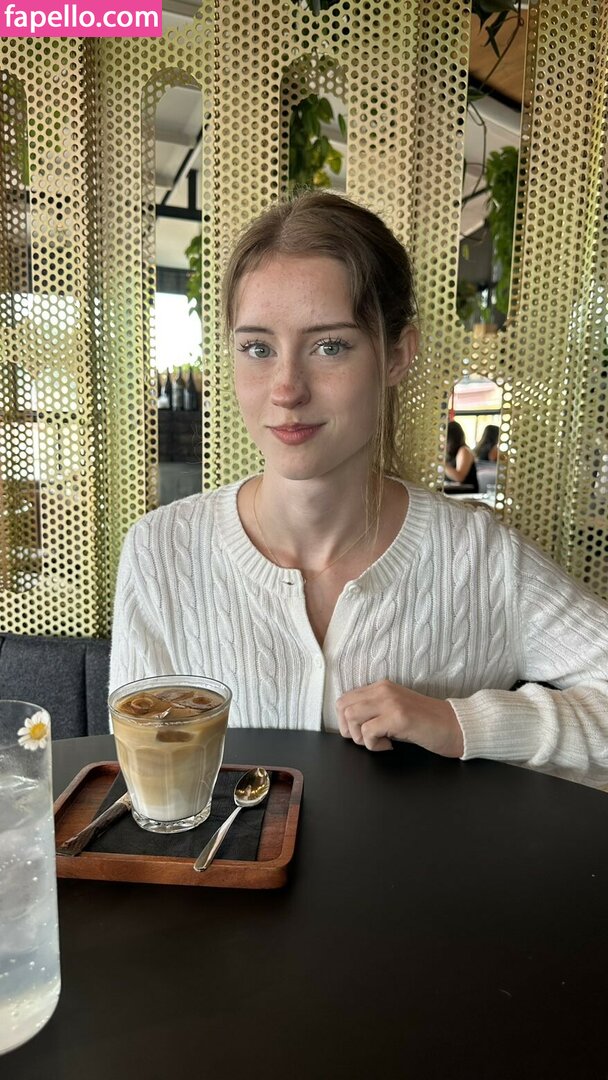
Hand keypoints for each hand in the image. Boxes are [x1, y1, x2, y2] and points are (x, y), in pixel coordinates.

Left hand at [336, 680, 463, 757]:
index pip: (344, 699)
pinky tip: (390, 745)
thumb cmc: (427, 723)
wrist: (456, 726)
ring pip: (352, 717)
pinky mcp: (398, 717)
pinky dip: (374, 745)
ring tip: (380, 742)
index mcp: (381, 687)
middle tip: (367, 740)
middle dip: (349, 729)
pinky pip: (368, 732)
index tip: (360, 733)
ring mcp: (391, 702)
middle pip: (343, 706)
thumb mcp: (395, 711)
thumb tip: (350, 725)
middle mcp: (383, 690)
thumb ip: (374, 712)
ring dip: (361, 738)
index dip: (345, 721)